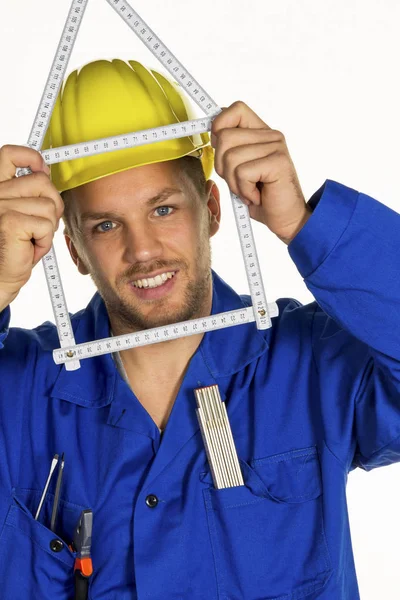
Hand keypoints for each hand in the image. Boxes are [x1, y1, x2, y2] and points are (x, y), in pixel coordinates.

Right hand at [0, 145, 63, 310]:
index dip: (31, 157)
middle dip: (51, 205)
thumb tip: (45, 171)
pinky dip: (45, 241)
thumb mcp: (21, 212)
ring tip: (30, 239)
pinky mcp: (9, 221)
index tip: (42, 169)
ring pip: (49, 205)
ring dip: (47, 228)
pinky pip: (47, 225)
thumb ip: (28, 191)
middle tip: (39, 225)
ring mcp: (0, 205)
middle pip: (42, 182)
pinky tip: (29, 248)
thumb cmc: (11, 247)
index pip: (9, 154)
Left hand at [211, 101, 311, 242]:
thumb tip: (212, 132)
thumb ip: (229, 149)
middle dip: (223, 167)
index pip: (235, 109)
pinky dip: (244, 190)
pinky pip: (242, 173)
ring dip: (234, 183)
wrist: (286, 219)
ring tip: (249, 191)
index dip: (219, 125)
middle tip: (239, 182)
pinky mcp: (278, 162)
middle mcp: (271, 136)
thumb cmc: (262, 197)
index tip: (219, 147)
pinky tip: (256, 196)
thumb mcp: (239, 170)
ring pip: (231, 157)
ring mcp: (276, 147)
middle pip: (225, 137)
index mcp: (261, 133)